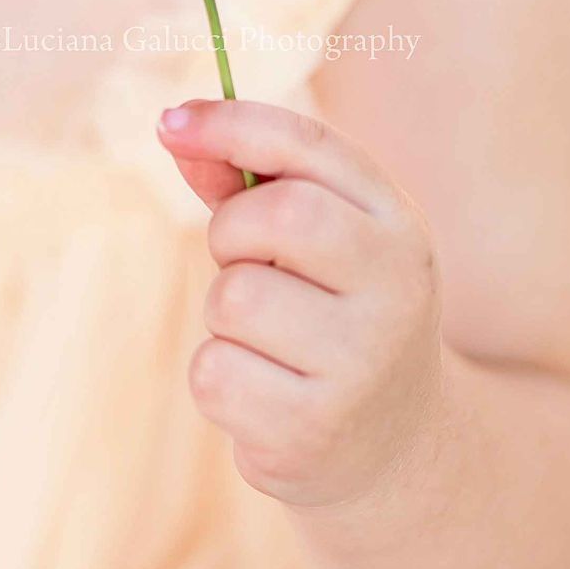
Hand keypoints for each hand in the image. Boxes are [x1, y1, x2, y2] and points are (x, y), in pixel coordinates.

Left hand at [158, 97, 443, 508]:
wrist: (393, 446)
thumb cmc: (334, 316)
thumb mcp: (319, 243)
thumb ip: (250, 182)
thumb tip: (175, 129)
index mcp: (400, 227)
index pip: (312, 148)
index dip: (232, 123)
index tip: (169, 123)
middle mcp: (398, 290)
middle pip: (277, 216)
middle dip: (232, 233)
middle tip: (245, 264)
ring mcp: (362, 365)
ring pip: (235, 299)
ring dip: (224, 315)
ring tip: (267, 339)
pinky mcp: (313, 430)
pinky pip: (214, 372)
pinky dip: (218, 376)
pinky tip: (263, 392)